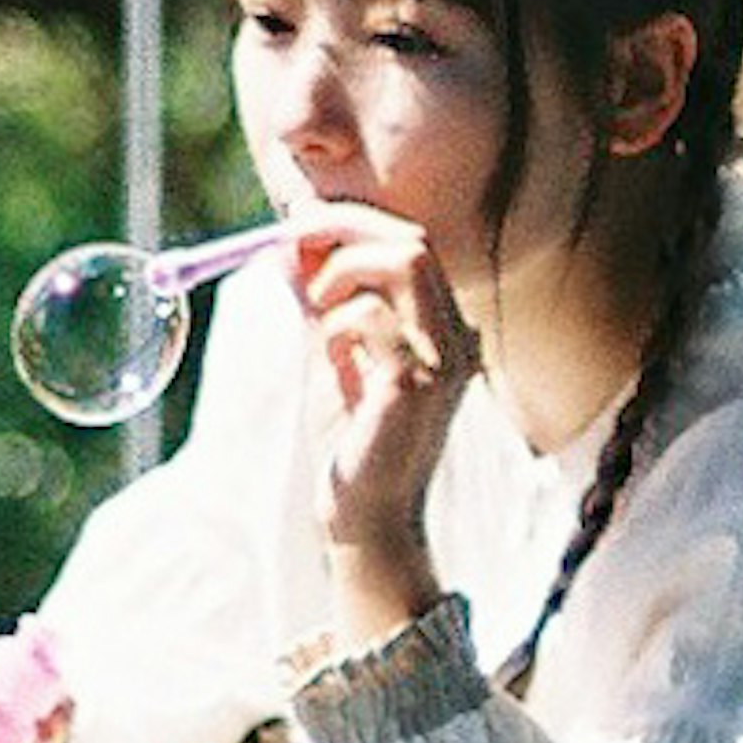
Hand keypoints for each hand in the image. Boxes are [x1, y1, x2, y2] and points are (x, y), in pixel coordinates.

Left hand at [293, 209, 476, 632]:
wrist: (363, 518)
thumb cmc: (351, 442)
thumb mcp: (331, 356)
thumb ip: (318, 304)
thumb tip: (287, 249)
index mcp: (441, 328)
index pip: (411, 246)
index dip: (354, 225)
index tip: (298, 228)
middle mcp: (455, 338)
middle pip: (413, 242)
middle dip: (346, 227)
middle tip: (290, 238)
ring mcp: (442, 360)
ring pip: (404, 262)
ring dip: (341, 271)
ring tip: (315, 310)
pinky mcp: (413, 385)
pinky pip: (370, 316)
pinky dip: (336, 322)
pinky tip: (331, 361)